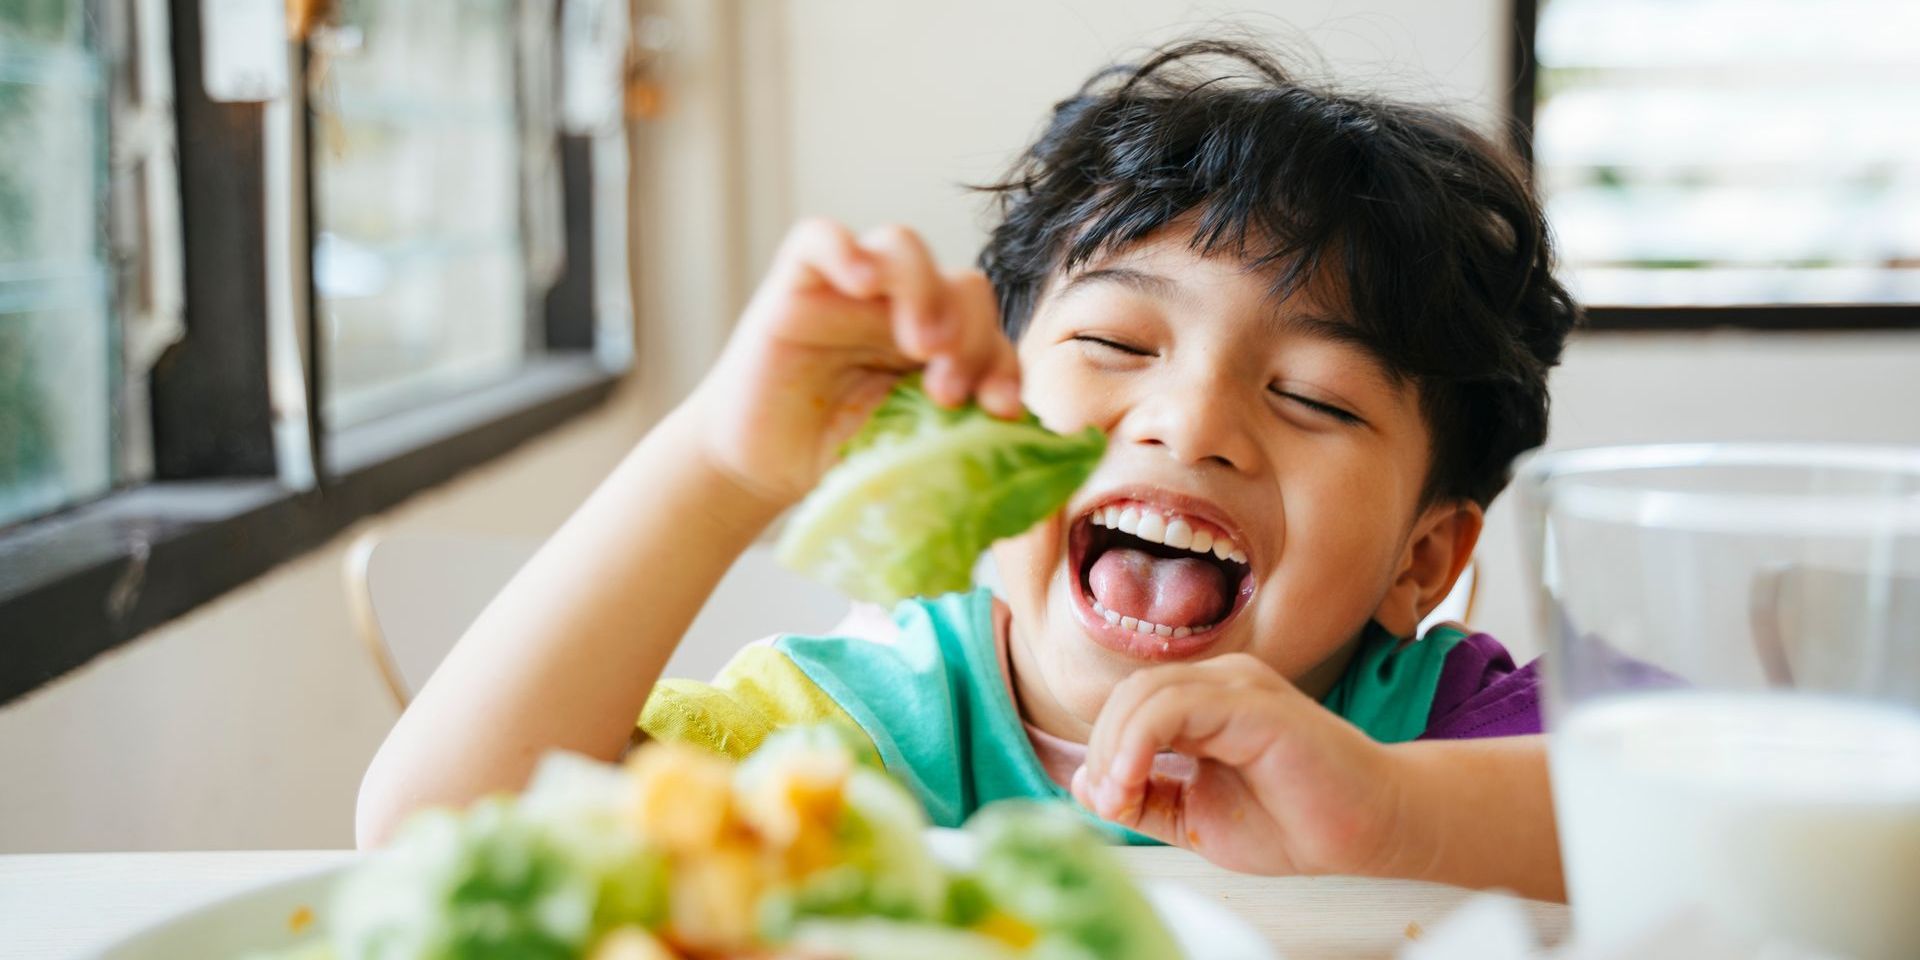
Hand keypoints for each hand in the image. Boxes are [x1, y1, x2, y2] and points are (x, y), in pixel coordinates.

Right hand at [684, 219, 1021, 509]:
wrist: (758, 468)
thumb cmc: (836, 460)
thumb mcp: (910, 454)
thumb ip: (961, 443)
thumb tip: (1032, 460)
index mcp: (942, 347)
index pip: (992, 332)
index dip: (1005, 364)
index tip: (999, 409)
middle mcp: (902, 309)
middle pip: (962, 286)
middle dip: (972, 335)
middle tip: (948, 390)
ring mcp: (850, 291)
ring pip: (904, 247)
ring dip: (924, 290)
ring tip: (921, 344)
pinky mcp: (797, 284)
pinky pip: (820, 238)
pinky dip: (844, 249)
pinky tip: (860, 281)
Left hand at [1070, 653, 1409, 876]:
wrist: (1370, 832)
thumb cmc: (1294, 822)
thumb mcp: (1194, 817)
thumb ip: (1144, 798)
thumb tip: (1083, 783)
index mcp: (1205, 700)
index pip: (1128, 704)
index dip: (1102, 751)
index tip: (1107, 804)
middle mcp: (1221, 681)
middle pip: (1129, 693)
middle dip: (1103, 750)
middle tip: (1112, 802)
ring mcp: (1240, 685)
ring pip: (1145, 691)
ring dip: (1115, 747)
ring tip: (1121, 795)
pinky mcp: (1256, 703)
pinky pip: (1176, 703)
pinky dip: (1139, 739)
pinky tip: (1136, 779)